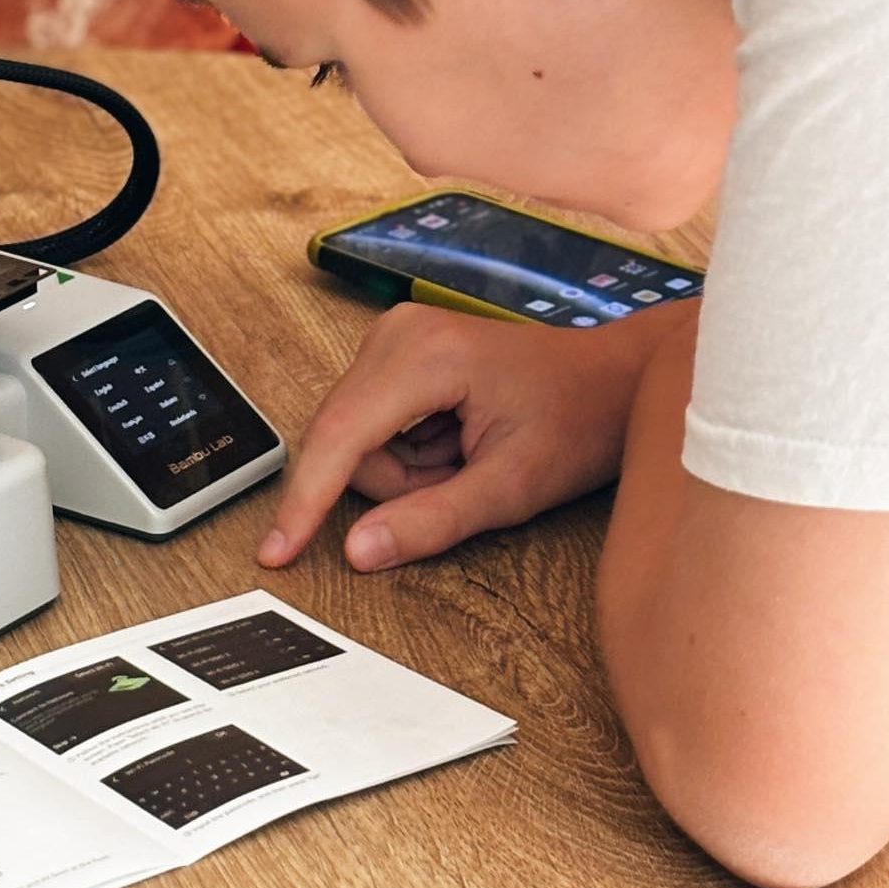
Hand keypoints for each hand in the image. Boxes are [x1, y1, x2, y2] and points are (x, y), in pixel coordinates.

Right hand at [257, 300, 696, 571]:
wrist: (613, 379)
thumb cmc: (578, 422)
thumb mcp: (512, 488)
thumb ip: (431, 521)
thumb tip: (357, 551)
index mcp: (422, 356)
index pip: (340, 437)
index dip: (305, 500)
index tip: (275, 552)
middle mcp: (395, 335)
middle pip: (344, 442)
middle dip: (397, 484)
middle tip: (465, 480)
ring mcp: (393, 339)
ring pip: (355, 441)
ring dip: (406, 472)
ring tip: (468, 460)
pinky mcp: (395, 353)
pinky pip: (370, 427)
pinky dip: (410, 453)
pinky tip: (456, 443)